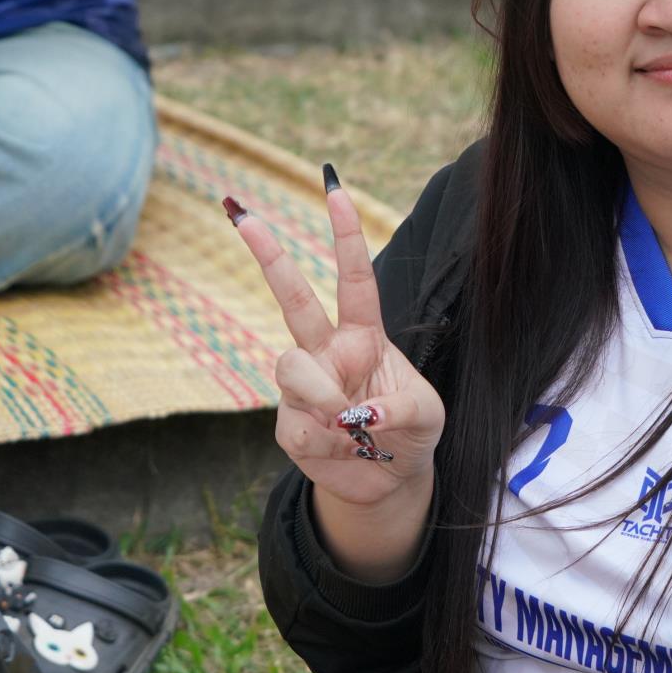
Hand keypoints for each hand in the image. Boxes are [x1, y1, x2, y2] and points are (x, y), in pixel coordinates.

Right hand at [229, 181, 445, 511]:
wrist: (392, 482)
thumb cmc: (412, 433)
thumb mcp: (427, 415)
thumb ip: (399, 407)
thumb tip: (355, 415)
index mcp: (363, 335)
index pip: (352, 279)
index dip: (344, 235)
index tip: (333, 190)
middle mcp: (326, 352)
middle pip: (291, 298)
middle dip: (268, 256)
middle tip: (244, 217)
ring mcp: (303, 388)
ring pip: (290, 369)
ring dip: (323, 397)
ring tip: (350, 426)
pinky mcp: (290, 427)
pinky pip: (299, 427)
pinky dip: (329, 443)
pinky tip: (346, 451)